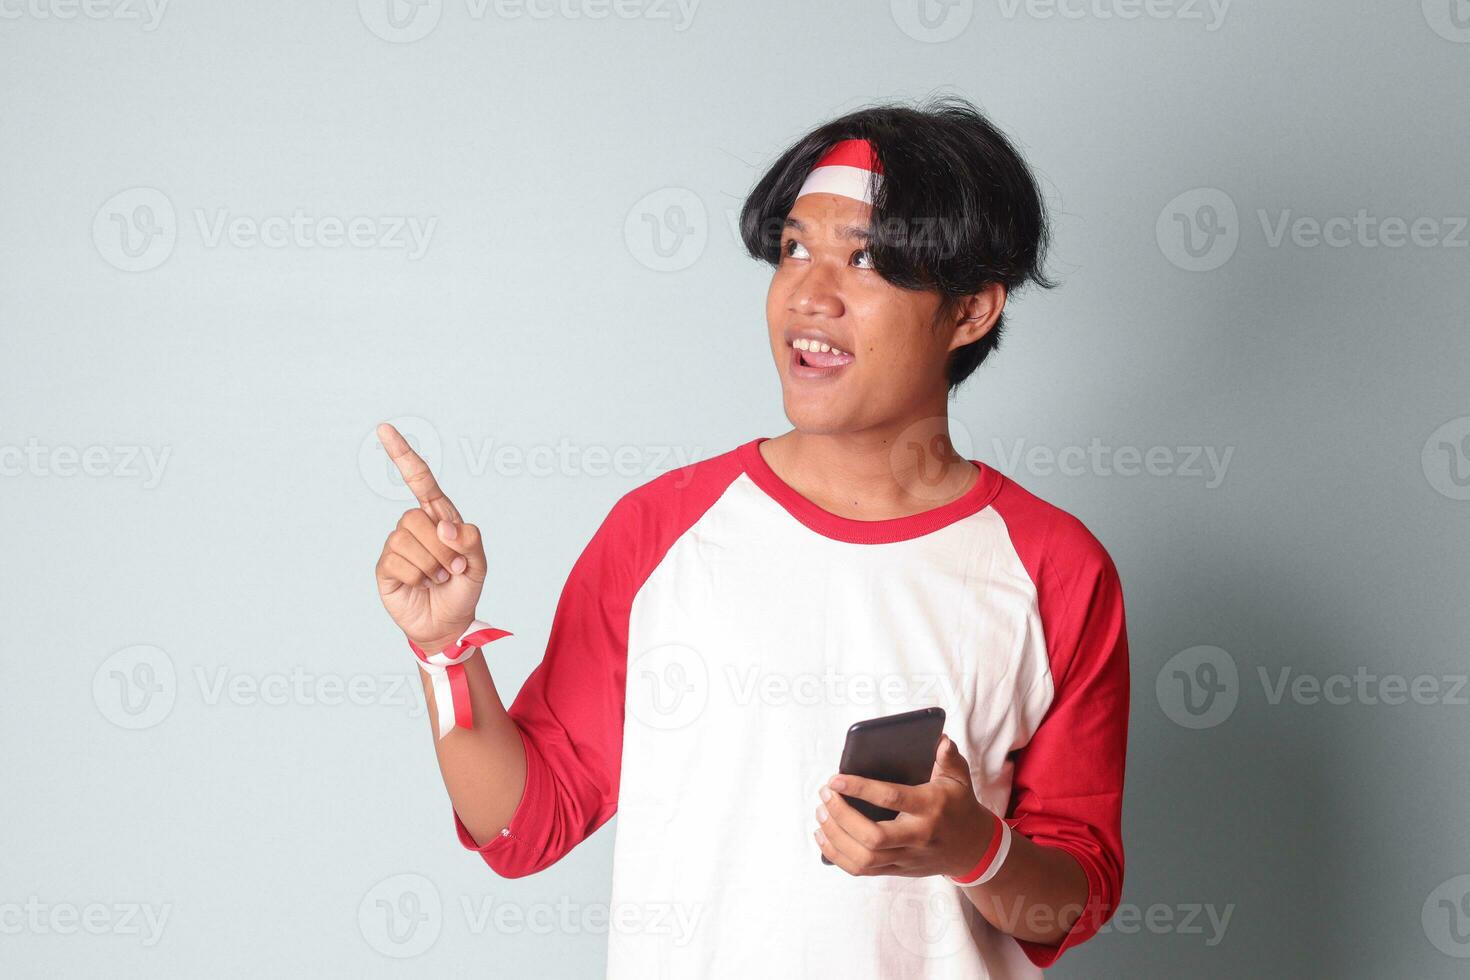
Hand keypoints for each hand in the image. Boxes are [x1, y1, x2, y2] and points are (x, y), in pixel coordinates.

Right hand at [373, 422, 486, 652]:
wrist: (450, 623)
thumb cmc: (464, 589)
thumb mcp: (479, 564)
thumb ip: (470, 540)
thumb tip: (444, 526)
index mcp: (439, 517)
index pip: (419, 479)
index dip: (402, 455)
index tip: (384, 429)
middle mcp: (415, 527)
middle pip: (416, 516)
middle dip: (442, 546)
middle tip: (454, 568)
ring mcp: (397, 546)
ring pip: (407, 538)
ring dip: (432, 564)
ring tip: (439, 578)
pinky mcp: (386, 567)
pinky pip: (397, 561)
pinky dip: (417, 576)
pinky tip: (422, 585)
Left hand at [814, 734, 996, 878]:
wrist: (974, 849)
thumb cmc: (959, 806)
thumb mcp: (960, 779)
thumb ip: (949, 757)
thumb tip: (940, 739)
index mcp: (930, 808)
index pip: (891, 798)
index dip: (860, 788)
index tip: (835, 779)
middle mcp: (918, 836)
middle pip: (873, 837)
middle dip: (841, 816)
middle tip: (824, 796)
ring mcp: (907, 858)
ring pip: (864, 858)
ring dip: (835, 837)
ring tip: (820, 814)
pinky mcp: (898, 871)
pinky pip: (863, 870)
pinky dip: (837, 856)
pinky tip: (823, 837)